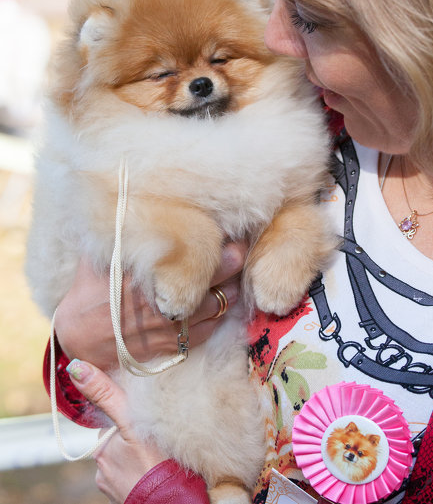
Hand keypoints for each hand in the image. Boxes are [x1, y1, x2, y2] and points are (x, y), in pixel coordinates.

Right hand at [54, 242, 245, 369]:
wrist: (80, 337)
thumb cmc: (90, 289)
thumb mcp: (102, 254)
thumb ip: (122, 231)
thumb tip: (136, 201)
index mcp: (151, 271)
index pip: (200, 249)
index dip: (220, 238)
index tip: (227, 228)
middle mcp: (167, 297)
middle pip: (220, 272)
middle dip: (235, 256)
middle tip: (238, 245)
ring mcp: (175, 324)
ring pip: (223, 301)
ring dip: (231, 285)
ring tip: (232, 273)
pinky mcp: (177, 344)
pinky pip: (213, 326)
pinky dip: (221, 312)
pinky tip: (219, 298)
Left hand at [66, 358, 167, 502]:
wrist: (169, 500)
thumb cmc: (154, 463)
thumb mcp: (131, 422)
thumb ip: (106, 395)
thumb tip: (76, 369)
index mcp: (103, 444)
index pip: (110, 419)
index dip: (126, 415)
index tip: (142, 418)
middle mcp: (101, 464)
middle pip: (116, 438)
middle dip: (130, 435)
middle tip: (153, 438)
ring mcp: (109, 481)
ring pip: (121, 456)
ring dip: (134, 454)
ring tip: (154, 456)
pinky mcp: (118, 494)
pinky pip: (125, 474)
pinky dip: (136, 469)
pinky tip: (150, 469)